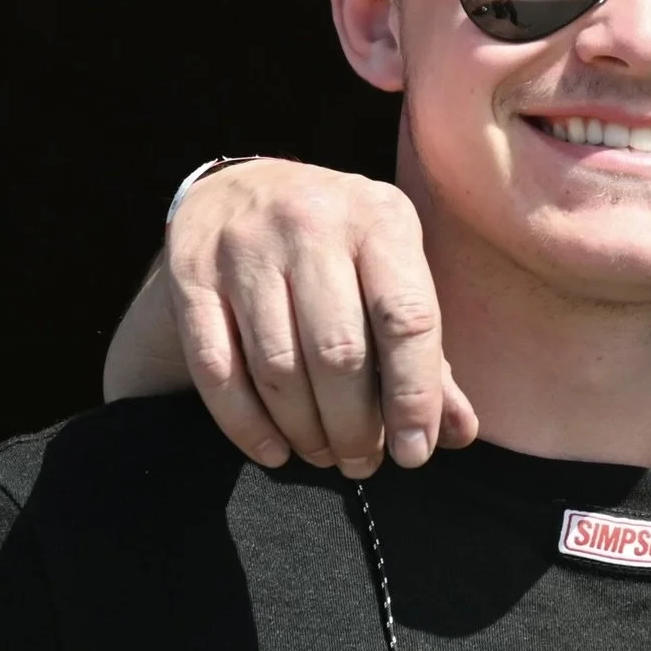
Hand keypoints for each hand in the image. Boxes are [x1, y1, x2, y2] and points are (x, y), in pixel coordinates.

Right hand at [102, 161, 477, 474]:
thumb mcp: (394, 272)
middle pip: (339, 351)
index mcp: (381, 219)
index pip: (407, 318)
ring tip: (324, 455)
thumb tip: (458, 431)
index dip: (414, 395)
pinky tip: (273, 450)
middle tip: (362, 463)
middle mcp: (313, 223)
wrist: (246, 187)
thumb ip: (427, 353)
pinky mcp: (191, 273)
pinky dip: (245, 424)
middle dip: (355, 425)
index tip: (414, 451)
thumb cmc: (342, 248)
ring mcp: (246, 246)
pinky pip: (217, 368)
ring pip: (278, 365)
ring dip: (305, 429)